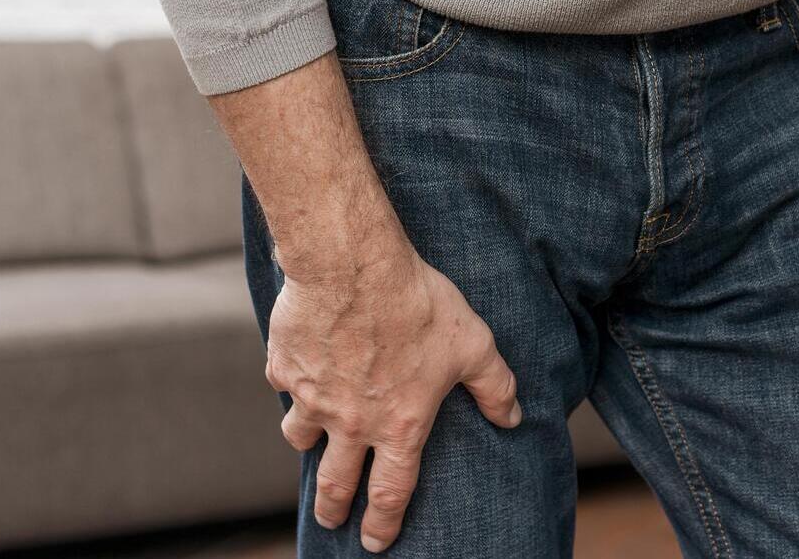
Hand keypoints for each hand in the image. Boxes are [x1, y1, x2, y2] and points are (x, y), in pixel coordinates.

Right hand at [266, 237, 521, 552]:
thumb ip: (495, 386)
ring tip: (310, 444)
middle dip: (332, 508)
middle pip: (335, 483)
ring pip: (300, 437)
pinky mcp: (285, 366)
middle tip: (329, 521)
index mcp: (398, 425)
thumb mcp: (473, 344)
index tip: (374, 542)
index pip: (390, 492)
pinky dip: (292, 386)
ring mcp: (312, 397)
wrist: (354, 267)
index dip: (383, 523)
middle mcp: (351, 422)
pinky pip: (285, 386)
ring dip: (307, 445)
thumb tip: (513, 417)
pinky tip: (301, 373)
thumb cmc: (417, 304)